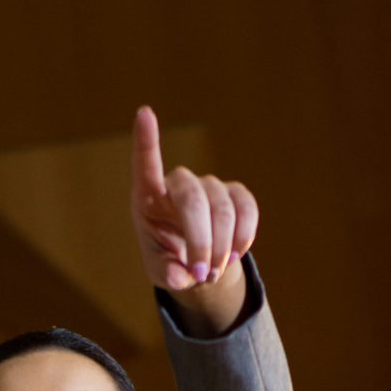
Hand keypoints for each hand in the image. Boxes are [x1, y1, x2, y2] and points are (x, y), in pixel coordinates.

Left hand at [130, 105, 257, 328]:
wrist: (197, 262)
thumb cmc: (168, 260)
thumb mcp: (160, 270)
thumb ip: (166, 274)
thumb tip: (179, 277)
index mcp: (148, 198)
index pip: (145, 164)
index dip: (146, 140)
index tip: (145, 113)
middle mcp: (178, 184)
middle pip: (193, 198)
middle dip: (202, 240)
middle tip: (203, 274)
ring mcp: (208, 186)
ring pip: (223, 208)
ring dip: (222, 246)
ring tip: (214, 272)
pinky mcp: (234, 194)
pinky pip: (246, 208)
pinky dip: (244, 235)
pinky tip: (235, 254)